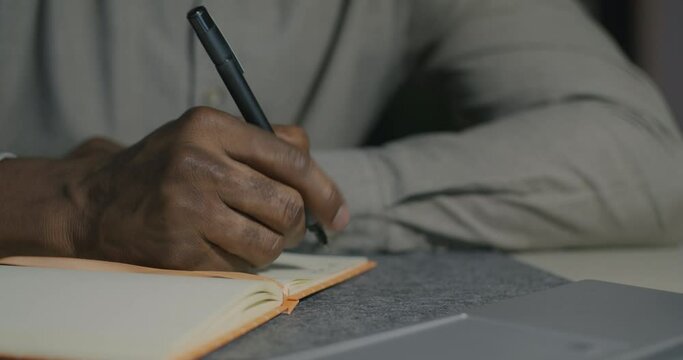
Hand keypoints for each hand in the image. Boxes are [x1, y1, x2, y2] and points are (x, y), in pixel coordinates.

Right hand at [0, 107, 347, 270]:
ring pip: (270, 242)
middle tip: (289, 228)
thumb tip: (314, 165)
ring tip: (253, 235)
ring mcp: (186, 208)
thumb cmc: (166, 167)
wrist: (97, 203)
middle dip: (298, 224)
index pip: (292, 160)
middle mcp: (198, 163)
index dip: (326, 190)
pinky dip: (244, 260)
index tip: (338, 214)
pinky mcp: (179, 249)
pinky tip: (222, 246)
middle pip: (287, 205)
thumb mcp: (206, 135)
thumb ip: (263, 141)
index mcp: (210, 126)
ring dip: (272, 246)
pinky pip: (241, 264)